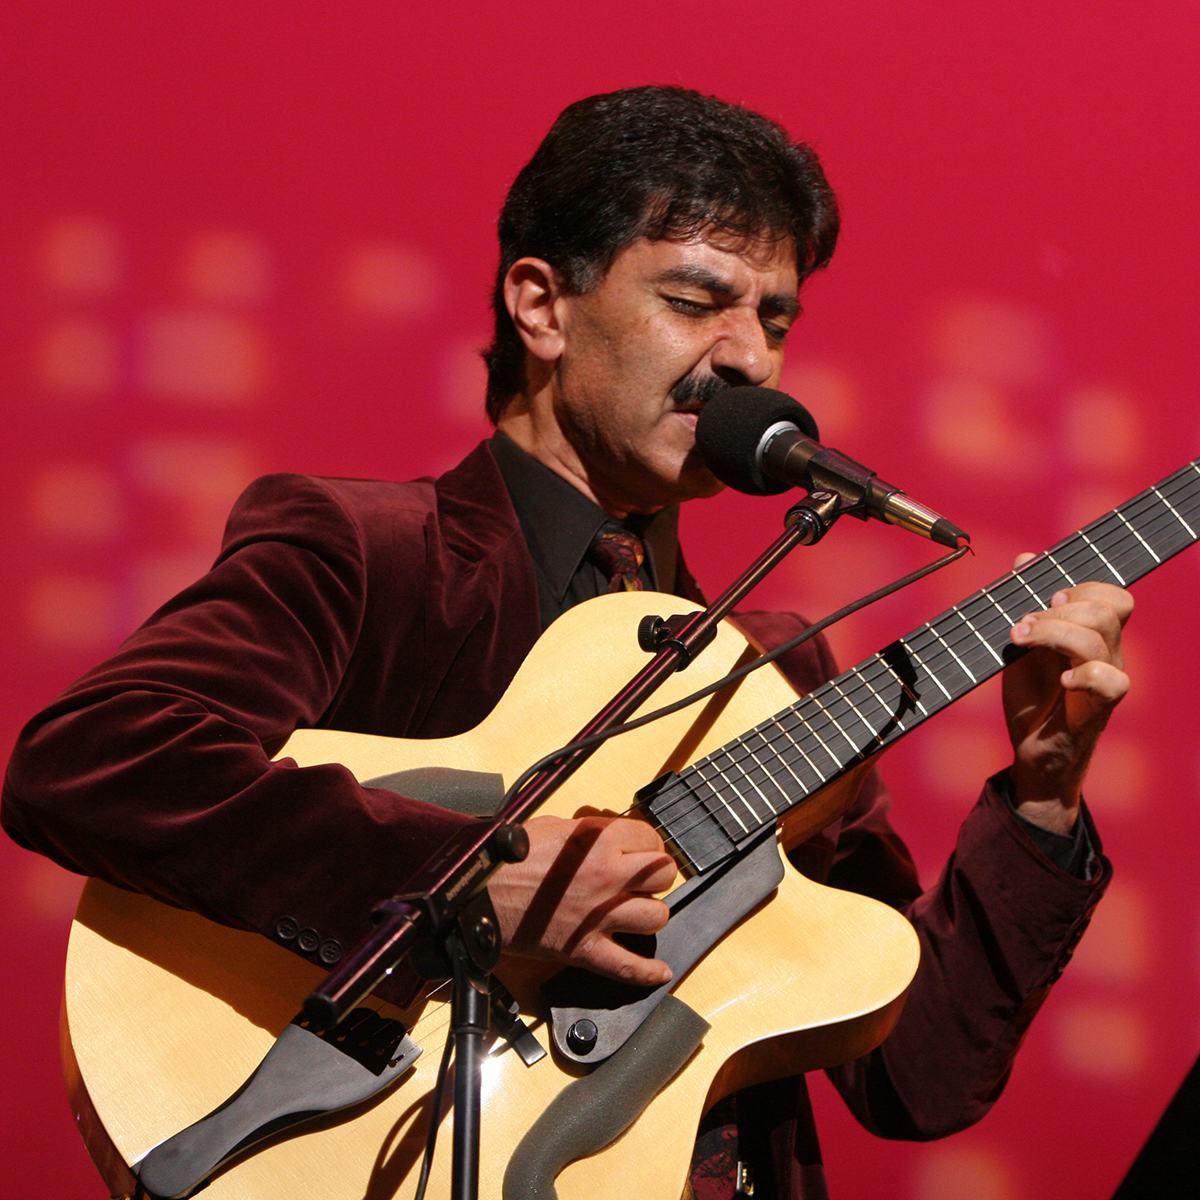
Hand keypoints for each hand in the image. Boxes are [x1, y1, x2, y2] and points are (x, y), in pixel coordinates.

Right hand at [488, 814, 677, 985]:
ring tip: (636, 911)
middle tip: (642, 880)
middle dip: (655, 878)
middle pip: (662, 877)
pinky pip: (627, 967)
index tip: (642, 851)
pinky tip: (658, 971)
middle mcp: (606, 876)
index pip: (651, 840)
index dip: (649, 845)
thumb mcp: (553, 826)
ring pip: (655, 918)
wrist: (479, 892)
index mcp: (598, 841)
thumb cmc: (508, 858)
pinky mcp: (584, 949)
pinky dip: (646, 972)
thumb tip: (609, 837)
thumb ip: (589, 832)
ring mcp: (598, 916)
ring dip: (649, 914)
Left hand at [1004, 555, 1132, 833]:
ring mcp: (1105, 679)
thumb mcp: (1021, 647)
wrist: (1033, 754)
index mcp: (1091, 634)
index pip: (1110, 594)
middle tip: (1022, 628)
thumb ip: (1025, 604)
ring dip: (1053, 633)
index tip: (1042, 598)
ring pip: (1100, 636)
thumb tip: (1025, 559)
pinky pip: (1114, 682)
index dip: (1079, 586)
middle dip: (1057, 608)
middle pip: (1107, 607)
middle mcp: (1107, 652)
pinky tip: (1061, 681)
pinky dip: (1085, 676)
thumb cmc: (1033, 699)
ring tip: (1021, 643)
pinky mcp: (1099, 709)